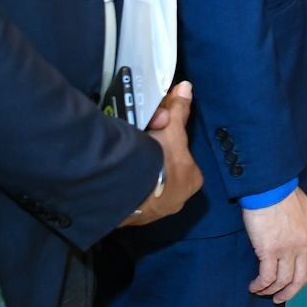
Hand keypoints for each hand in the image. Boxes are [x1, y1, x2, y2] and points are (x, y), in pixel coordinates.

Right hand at [121, 81, 202, 226]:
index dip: (168, 144)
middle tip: (137, 145)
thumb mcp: (170, 130)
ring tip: (123, 159)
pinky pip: (130, 199)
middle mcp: (177, 200)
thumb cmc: (156, 159)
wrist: (125, 190)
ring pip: (147, 187)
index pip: (181, 158)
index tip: (153, 134)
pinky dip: (125, 187)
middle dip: (153, 160)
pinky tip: (115, 176)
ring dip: (137, 174)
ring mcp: (154, 213)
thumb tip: (187, 86)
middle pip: (165, 173)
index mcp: (192, 181)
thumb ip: (179, 111)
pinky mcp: (131, 220)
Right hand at [243, 188, 306, 303]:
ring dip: (272, 290)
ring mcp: (289, 248)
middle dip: (290, 291)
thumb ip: (303, 224)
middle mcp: (306, 243)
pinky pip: (267, 276)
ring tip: (262, 292)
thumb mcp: (304, 208)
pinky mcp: (270, 250)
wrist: (270, 186)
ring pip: (283, 280)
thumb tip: (295, 235)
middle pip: (302, 278)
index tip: (295, 284)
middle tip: (279, 298)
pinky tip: (254, 286)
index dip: (304, 279)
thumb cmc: (282, 192)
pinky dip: (261, 285)